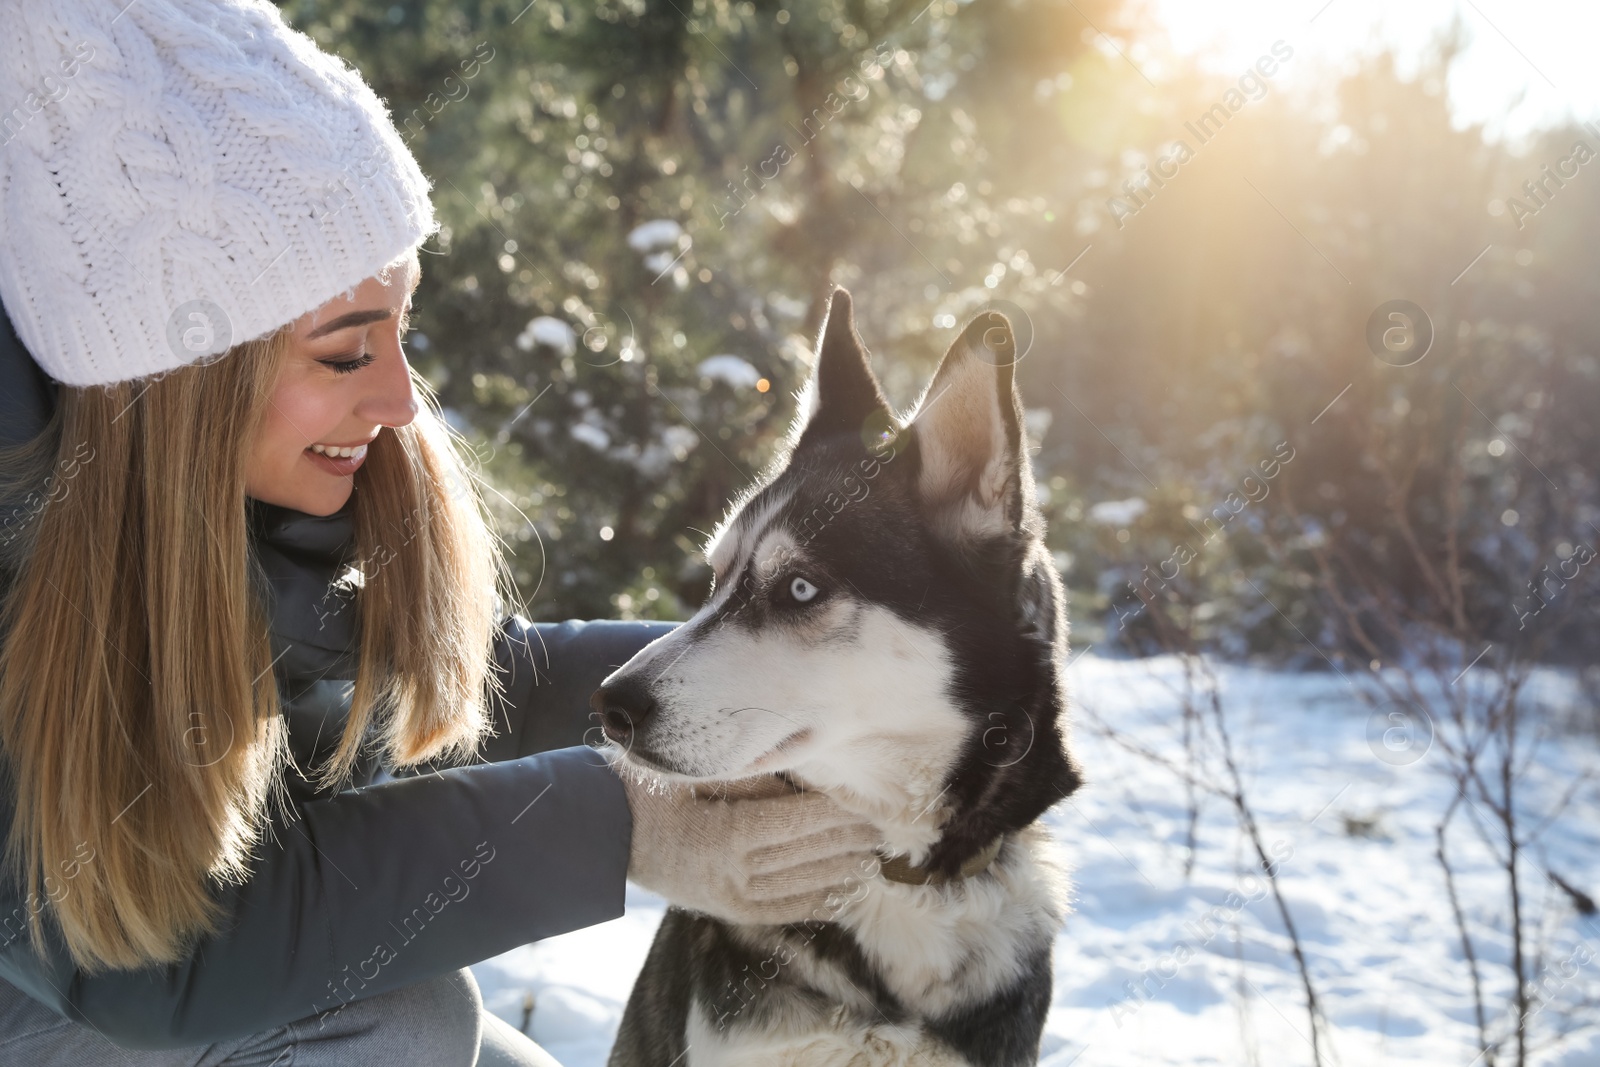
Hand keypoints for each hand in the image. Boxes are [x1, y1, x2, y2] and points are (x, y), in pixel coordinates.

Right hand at [618, 767, 883, 924]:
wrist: (605, 833)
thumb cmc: (652, 789)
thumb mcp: (699, 773)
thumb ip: (751, 778)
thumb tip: (803, 779)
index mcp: (728, 832)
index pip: (800, 823)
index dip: (838, 816)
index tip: (866, 807)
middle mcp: (735, 871)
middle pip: (808, 856)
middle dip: (849, 844)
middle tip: (883, 833)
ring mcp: (730, 895)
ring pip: (801, 888)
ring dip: (841, 876)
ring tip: (873, 863)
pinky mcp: (726, 909)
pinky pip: (781, 911)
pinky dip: (814, 904)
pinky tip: (841, 895)